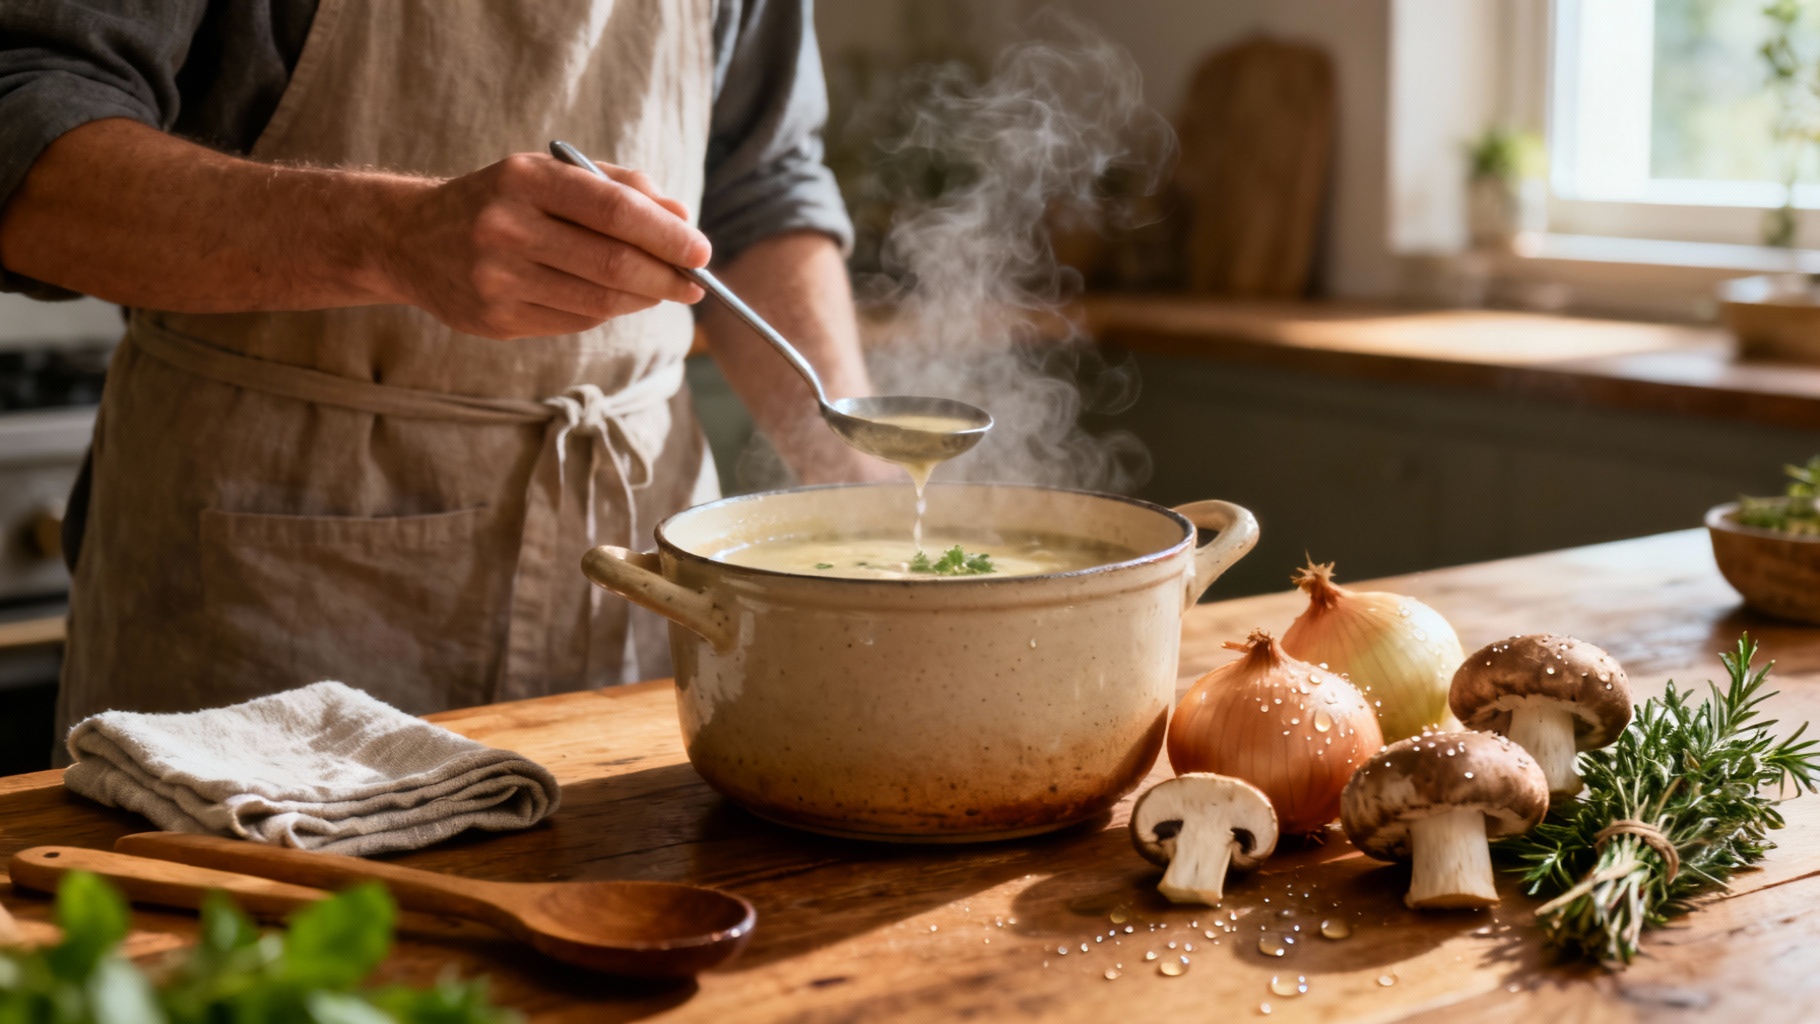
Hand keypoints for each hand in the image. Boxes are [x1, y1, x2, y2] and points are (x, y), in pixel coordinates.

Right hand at [377, 154, 709, 339]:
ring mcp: (497, 278)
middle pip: (612, 263)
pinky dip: (606, 311)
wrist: (409, 240)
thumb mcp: (549, 175)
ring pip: (598, 300)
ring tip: (662, 290)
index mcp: (525, 180)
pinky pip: (574, 321)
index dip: (666, 235)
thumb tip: (683, 219)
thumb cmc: (500, 201)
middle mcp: (506, 228)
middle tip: (696, 283)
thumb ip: (618, 188)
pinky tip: (614, 299)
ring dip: (643, 299)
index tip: (702, 251)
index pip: (614, 210)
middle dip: (666, 277)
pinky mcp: (495, 320)